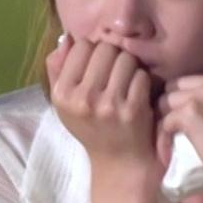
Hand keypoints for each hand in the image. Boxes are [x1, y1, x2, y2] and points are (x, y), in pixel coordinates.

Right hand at [46, 35, 161, 185]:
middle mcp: (82, 99)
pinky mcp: (133, 110)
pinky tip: (137, 94)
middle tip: (115, 73)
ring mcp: (108, 105)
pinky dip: (143, 81)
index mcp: (62, 94)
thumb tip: (66, 39)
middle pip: (105, 48)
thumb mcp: (65, 104)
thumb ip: (59, 70)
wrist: (119, 163)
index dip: (93, 51)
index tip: (98, 66)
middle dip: (114, 56)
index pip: (81, 45)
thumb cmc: (91, 129)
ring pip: (126, 58)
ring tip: (126, 82)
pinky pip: (141, 75)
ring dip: (130, 67)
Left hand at [158, 69, 202, 200]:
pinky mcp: (189, 113)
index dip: (192, 98)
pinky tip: (170, 150)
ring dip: (167, 120)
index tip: (194, 117)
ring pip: (167, 101)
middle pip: (179, 86)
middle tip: (176, 126)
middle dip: (175, 105)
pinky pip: (165, 121)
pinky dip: (164, 137)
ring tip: (171, 138)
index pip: (200, 80)